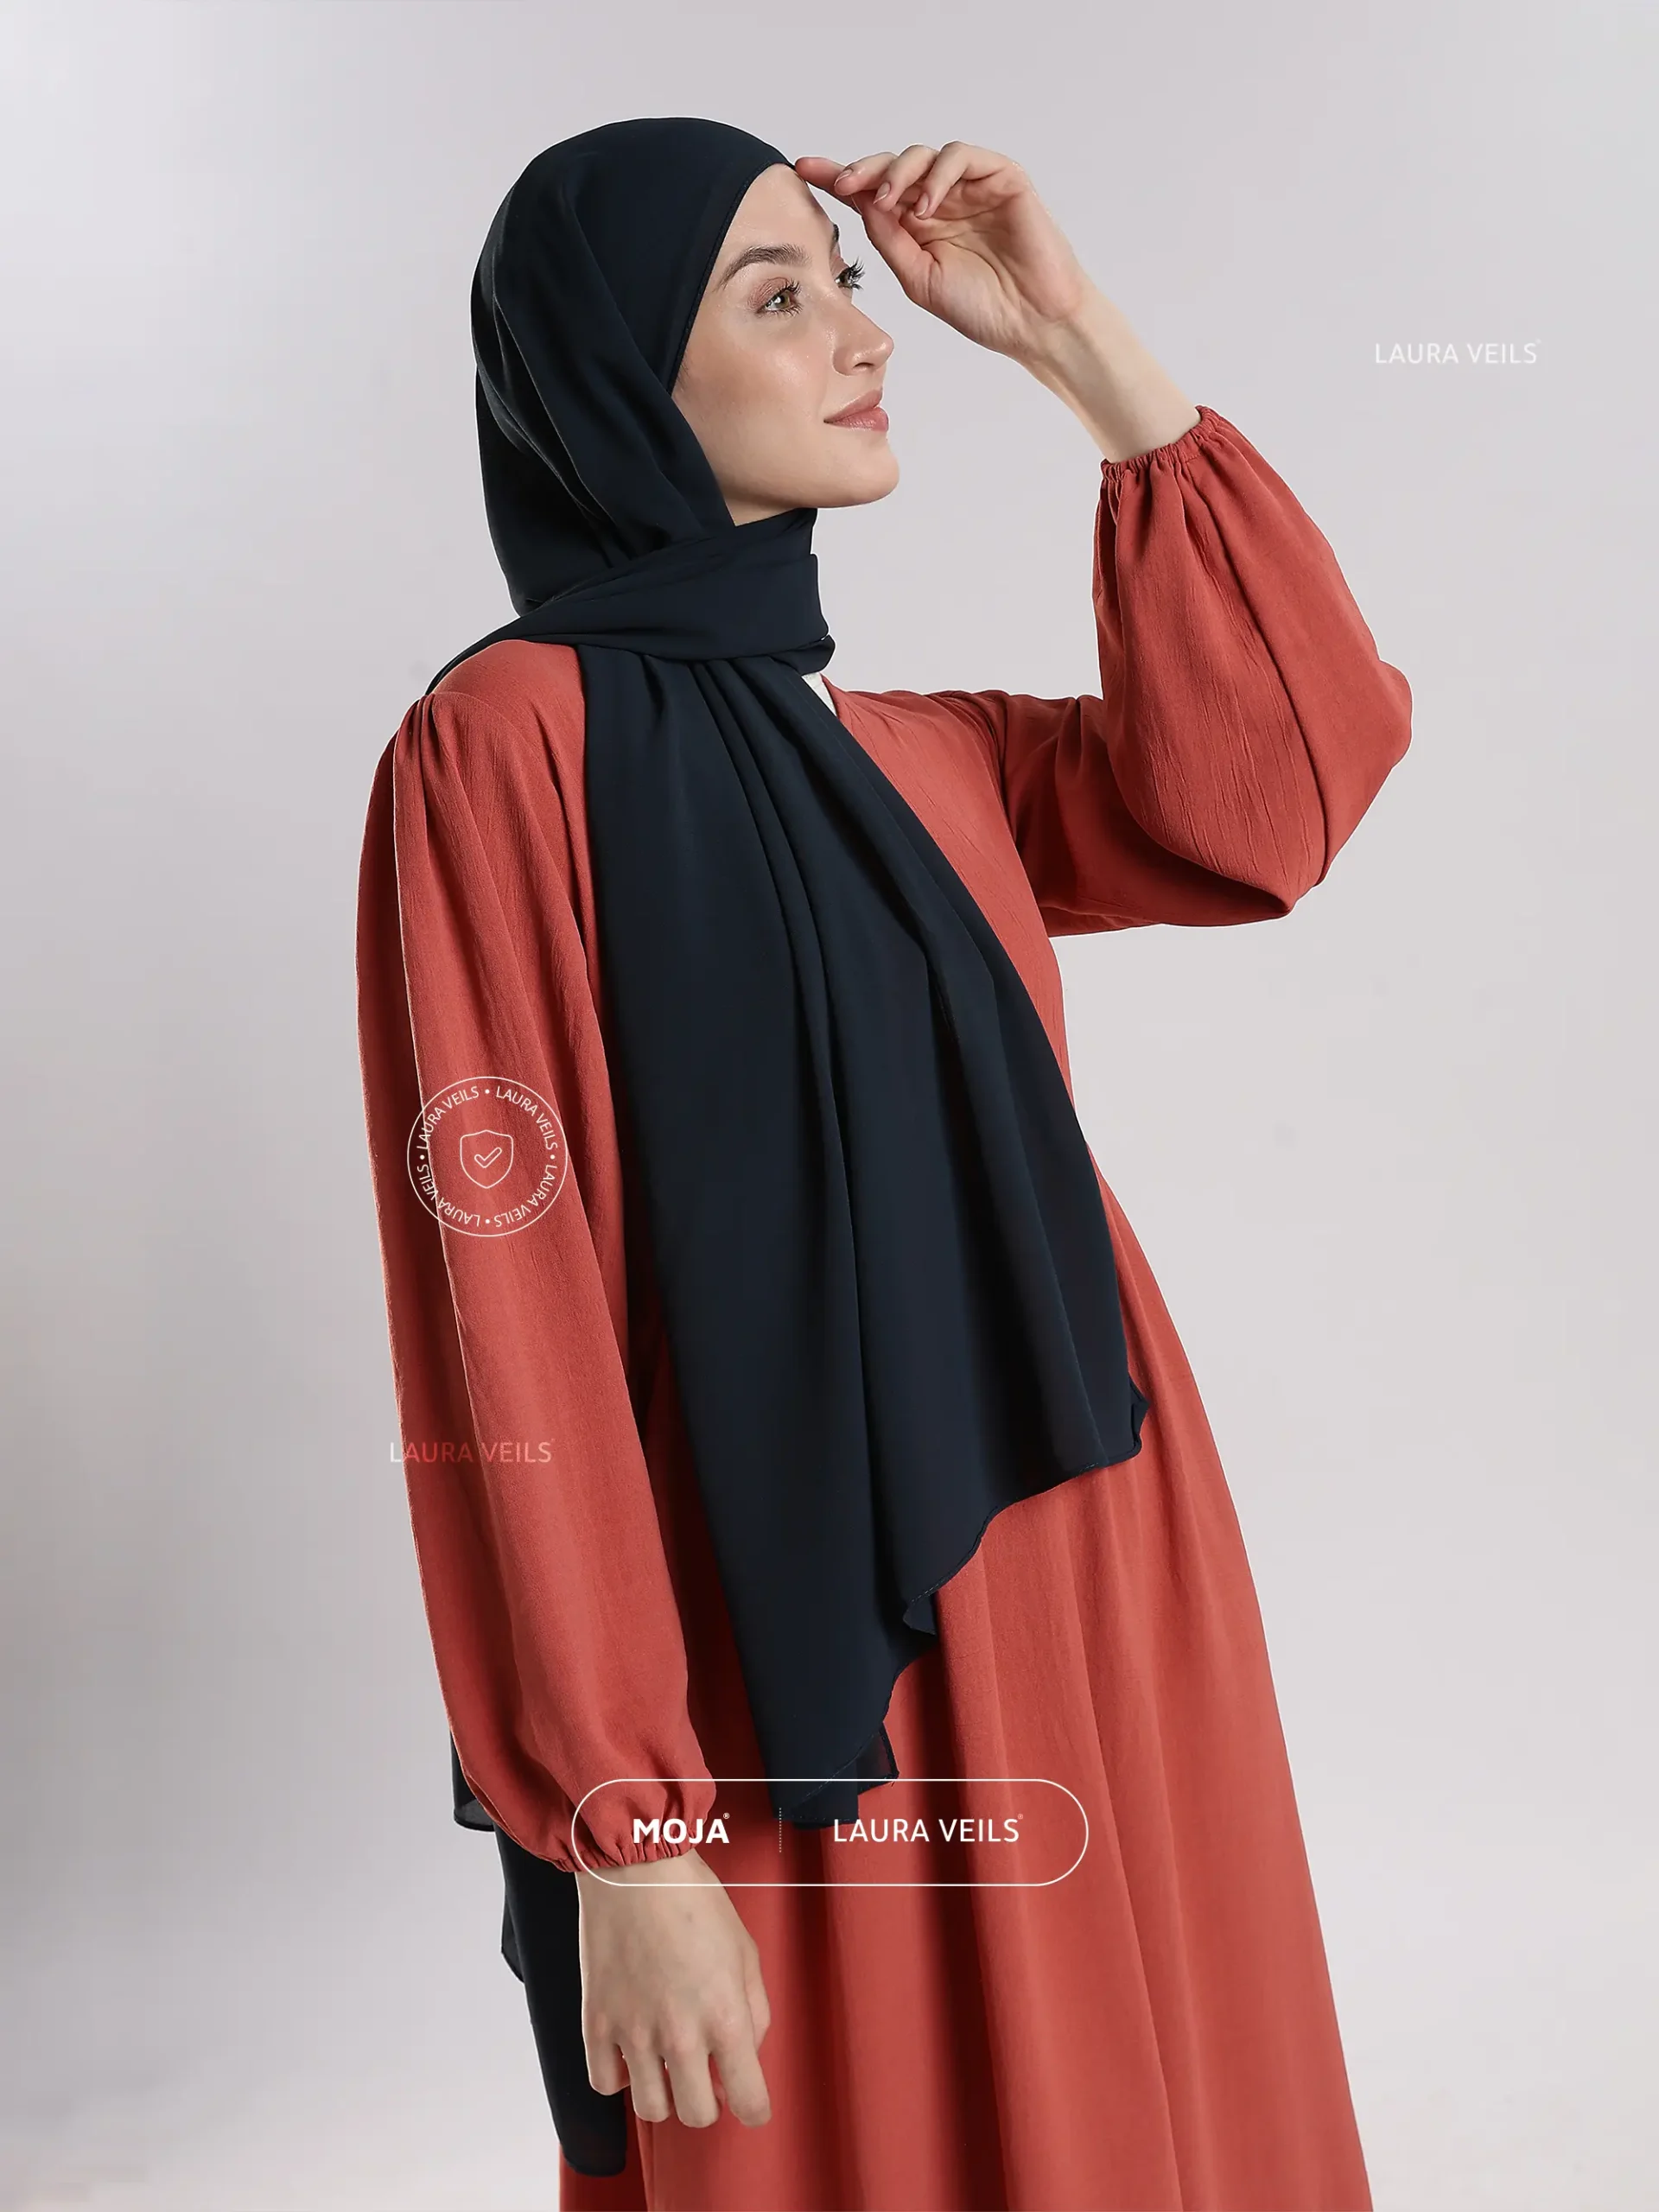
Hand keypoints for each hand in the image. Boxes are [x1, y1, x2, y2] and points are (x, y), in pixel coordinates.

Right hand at [575, 1848, 771, 2131]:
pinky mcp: (596, 2024)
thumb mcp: (745, 1952)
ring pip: (651, 2109)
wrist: (637, 1868)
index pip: (749, 2102)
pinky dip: (619, 2076)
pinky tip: (631, 2049)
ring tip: (665, 2059)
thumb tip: (744, 2056)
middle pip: (697, 2116)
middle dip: (707, 2099)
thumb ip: (755, 2013)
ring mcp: (634, 2033)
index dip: (754, 2107)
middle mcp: (681, 2035)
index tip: (749, 2101)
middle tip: (704, 2072)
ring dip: (664, 2091)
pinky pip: (605, 2084)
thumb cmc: (696, 1902)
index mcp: (726, 2017)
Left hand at [793, 141, 1095, 364]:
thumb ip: (890, 241)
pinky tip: (927, 205)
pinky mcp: (1001, 178)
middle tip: (841, 183)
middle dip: (862, 170)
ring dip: (898, 173)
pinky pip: (961, 157)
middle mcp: (942, 202)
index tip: (802, 169)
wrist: (1033, 324)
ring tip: (889, 203)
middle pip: (893, 167)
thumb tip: (860, 205)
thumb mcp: (919, 279)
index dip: (839, 178)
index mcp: (919, 227)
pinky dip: (938, 175)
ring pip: (923, 156)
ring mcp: (971, 188)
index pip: (873, 193)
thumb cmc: (983, 310)